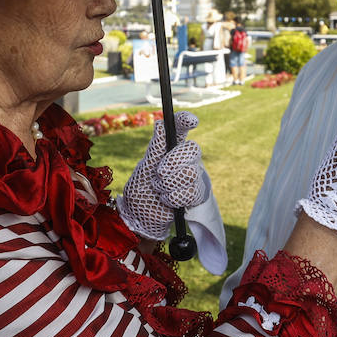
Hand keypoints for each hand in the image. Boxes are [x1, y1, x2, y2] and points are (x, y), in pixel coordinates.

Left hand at [118, 111, 209, 240]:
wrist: (140, 215)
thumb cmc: (141, 187)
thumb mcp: (144, 167)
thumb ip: (155, 148)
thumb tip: (160, 124)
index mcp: (170, 147)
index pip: (180, 128)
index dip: (186, 121)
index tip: (191, 121)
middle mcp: (184, 158)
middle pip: (192, 149)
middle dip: (173, 162)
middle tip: (159, 173)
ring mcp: (192, 176)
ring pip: (191, 173)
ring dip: (168, 184)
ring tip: (158, 189)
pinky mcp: (195, 194)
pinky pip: (191, 192)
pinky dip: (173, 197)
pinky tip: (166, 200)